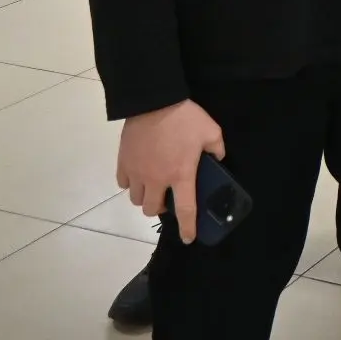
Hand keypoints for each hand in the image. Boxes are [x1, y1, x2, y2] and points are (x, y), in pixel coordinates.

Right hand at [116, 101, 225, 243]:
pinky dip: (131, 184)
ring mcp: (137, 172)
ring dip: (146, 198)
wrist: (153, 102)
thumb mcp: (211, 131)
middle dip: (161, 209)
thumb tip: (218, 159)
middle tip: (168, 197)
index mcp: (181, 175)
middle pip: (153, 210)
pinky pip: (123, 184)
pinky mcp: (123, 163)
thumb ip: (217, 149)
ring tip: (153, 185)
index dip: (188, 227)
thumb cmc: (185, 118)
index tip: (189, 238)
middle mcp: (156, 180)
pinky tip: (139, 174)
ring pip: (136, 200)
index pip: (185, 209)